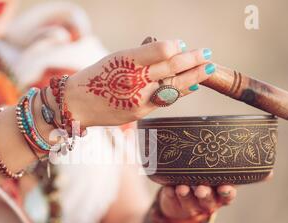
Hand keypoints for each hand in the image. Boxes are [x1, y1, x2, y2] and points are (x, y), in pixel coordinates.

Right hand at [65, 39, 213, 126]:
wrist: (78, 102)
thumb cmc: (99, 76)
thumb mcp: (118, 59)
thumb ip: (143, 56)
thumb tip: (172, 51)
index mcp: (127, 59)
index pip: (160, 50)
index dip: (176, 47)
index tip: (184, 46)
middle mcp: (134, 78)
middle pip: (171, 66)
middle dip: (193, 60)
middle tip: (207, 54)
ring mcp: (138, 96)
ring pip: (173, 85)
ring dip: (194, 77)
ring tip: (208, 68)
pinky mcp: (140, 111)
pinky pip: (165, 100)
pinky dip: (180, 92)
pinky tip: (192, 86)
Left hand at [158, 172, 272, 222]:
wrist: (181, 206)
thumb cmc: (206, 184)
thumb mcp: (222, 179)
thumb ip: (237, 171)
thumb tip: (271, 173)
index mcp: (221, 195)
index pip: (227, 196)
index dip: (227, 193)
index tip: (225, 187)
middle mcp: (207, 202)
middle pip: (207, 199)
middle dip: (205, 194)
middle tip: (202, 188)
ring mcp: (189, 203)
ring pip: (188, 200)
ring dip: (186, 194)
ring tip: (183, 187)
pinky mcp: (173, 201)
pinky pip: (170, 197)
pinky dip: (169, 192)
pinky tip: (168, 187)